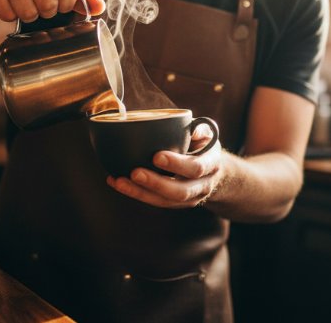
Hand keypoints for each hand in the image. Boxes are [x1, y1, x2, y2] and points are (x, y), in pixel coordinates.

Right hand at [0, 0, 104, 22]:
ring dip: (25, 16)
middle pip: (49, 4)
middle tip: (35, 4)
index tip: (57, 4)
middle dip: (44, 12)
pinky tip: (3, 2)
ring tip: (19, 3)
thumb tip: (101, 7)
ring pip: (27, 12)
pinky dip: (6, 15)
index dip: (65, 6)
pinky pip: (7, 14)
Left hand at [106, 124, 223, 208]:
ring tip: (119, 181)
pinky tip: (116, 182)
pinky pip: (154, 201)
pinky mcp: (174, 204)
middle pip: (180, 191)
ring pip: (165, 201)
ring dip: (140, 192)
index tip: (156, 156)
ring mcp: (189, 198)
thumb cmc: (203, 146)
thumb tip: (188, 126)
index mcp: (211, 164)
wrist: (213, 172)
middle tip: (134, 172)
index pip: (196, 168)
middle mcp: (203, 185)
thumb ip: (198, 129)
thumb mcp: (206, 134)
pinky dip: (135, 192)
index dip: (177, 164)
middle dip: (156, 183)